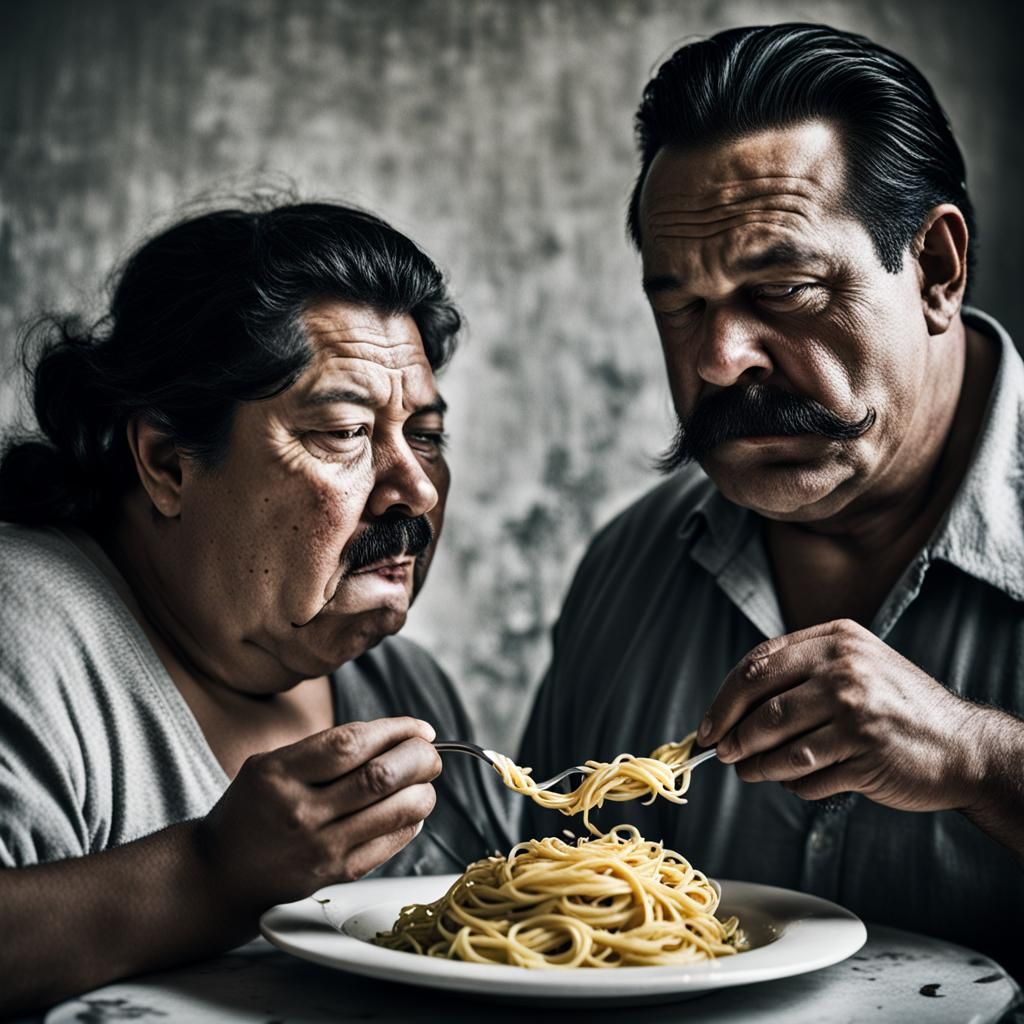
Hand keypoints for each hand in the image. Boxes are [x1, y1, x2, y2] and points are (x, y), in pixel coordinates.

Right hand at [194, 717, 440, 916]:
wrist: (220, 874)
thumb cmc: (253, 808)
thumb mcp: (269, 765)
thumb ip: (323, 750)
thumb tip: (394, 736)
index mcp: (279, 773)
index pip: (351, 744)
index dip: (396, 730)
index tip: (420, 728)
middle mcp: (300, 811)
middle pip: (380, 777)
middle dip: (419, 758)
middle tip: (430, 753)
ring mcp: (320, 847)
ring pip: (394, 812)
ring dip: (423, 790)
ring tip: (426, 780)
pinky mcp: (335, 875)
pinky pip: (389, 844)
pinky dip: (411, 821)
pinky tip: (411, 809)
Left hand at [698, 619, 985, 811]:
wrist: (963, 746)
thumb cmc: (897, 707)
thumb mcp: (856, 665)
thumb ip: (801, 671)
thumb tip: (733, 705)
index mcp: (836, 640)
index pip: (759, 664)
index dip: (725, 697)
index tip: (709, 723)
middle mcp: (845, 670)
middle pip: (761, 702)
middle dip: (730, 731)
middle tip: (717, 750)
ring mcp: (856, 712)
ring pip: (778, 743)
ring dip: (753, 763)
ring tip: (745, 770)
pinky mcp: (864, 753)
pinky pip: (806, 774)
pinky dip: (790, 783)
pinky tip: (791, 781)